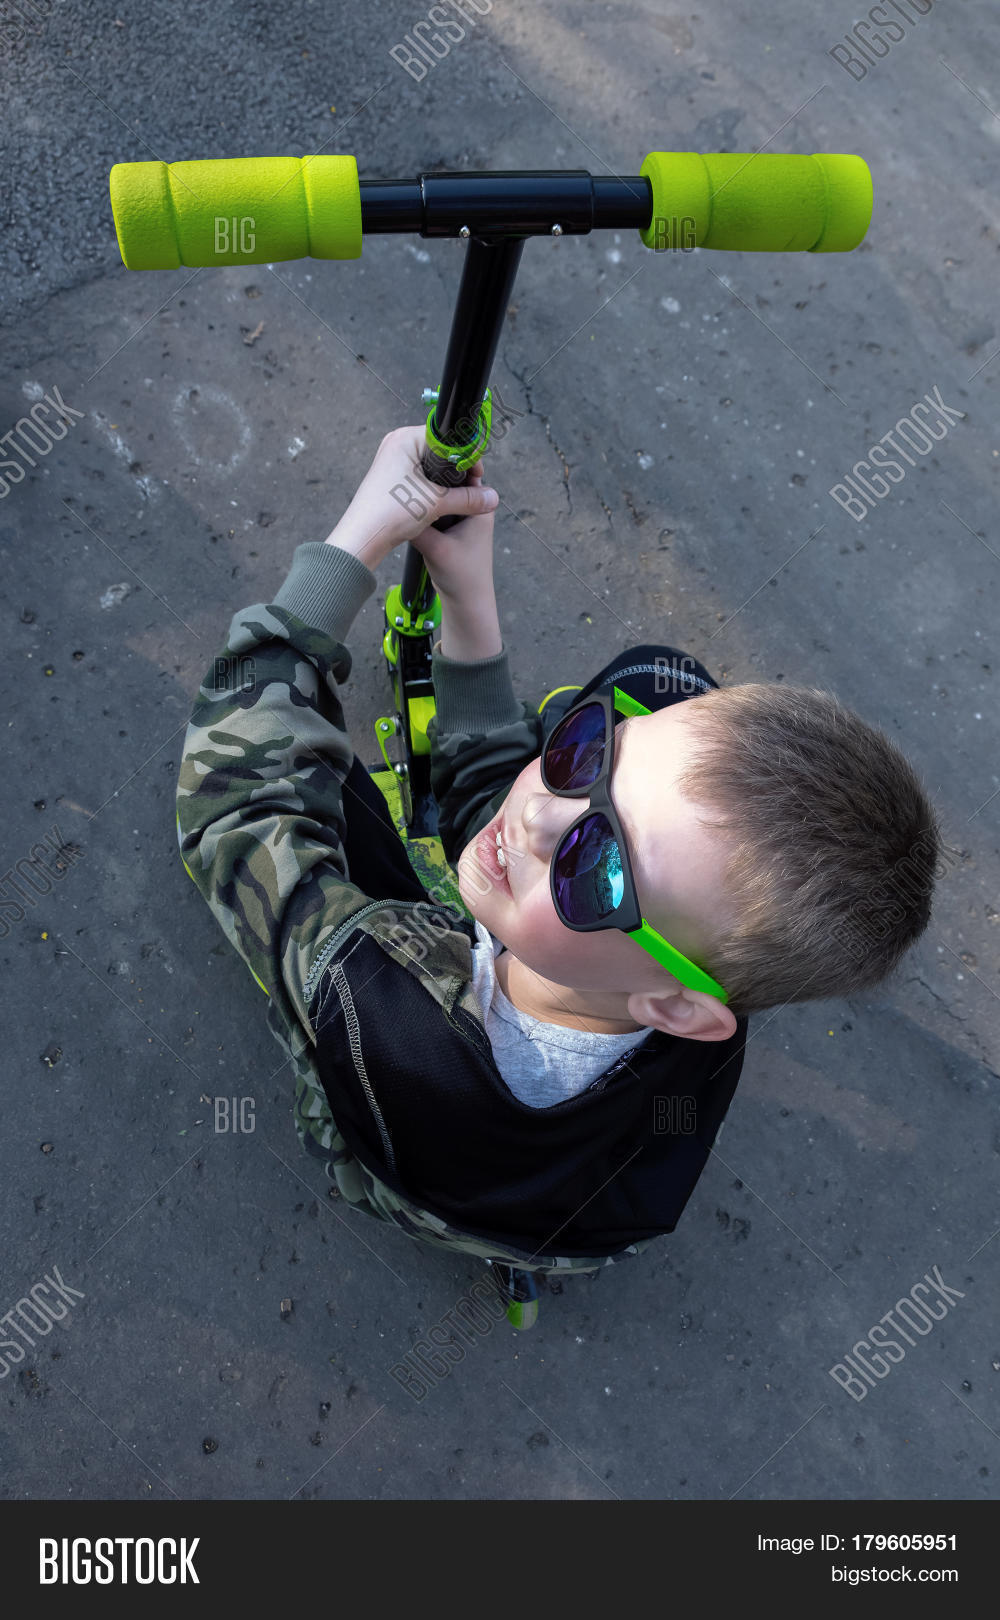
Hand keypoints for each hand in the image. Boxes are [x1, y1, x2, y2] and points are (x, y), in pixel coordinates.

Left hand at [325, 424, 497, 568]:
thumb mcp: (436, 503)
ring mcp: (392, 461)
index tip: (477, 474)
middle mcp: (397, 445)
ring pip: (431, 467)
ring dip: (445, 482)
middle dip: (456, 470)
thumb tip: (492, 498)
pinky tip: (440, 502)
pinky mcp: (391, 478)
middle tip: (471, 487)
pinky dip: (432, 488)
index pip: (446, 438)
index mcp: (405, 439)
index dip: (465, 456)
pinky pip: (420, 477)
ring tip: (456, 497)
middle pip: (440, 451)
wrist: (363, 538)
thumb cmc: (389, 513)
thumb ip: (468, 498)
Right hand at [406, 462, 497, 608]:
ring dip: (425, 491)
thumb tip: (396, 502)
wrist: (465, 603)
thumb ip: (418, 525)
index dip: (448, 461)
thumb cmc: (462, 577)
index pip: (466, 472)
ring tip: (403, 483)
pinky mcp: (448, 529)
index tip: (425, 452)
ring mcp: (459, 519)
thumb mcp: (436, 549)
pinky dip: (422, 506)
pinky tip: (406, 504)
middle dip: (431, 475)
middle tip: (409, 467)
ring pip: (440, 495)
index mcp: (479, 508)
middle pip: (450, 480)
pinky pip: (434, 509)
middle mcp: (471, 509)